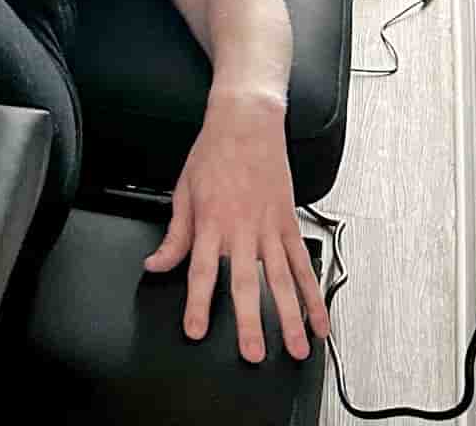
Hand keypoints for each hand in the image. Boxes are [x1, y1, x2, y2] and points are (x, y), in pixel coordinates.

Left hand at [143, 90, 328, 364]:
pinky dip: (314, 294)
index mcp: (211, 221)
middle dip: (250, 321)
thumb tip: (156, 264)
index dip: (198, 303)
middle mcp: (242, 228)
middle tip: (252, 354)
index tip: (196, 331)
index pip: (202, 270)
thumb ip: (175, 235)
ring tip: (294, 349)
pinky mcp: (289, 223)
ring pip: (282, 280)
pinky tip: (319, 321)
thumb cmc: (213, 153)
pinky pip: (303, 264)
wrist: (246, 121)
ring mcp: (270, 227)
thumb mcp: (184, 190)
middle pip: (247, 282)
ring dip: (290, 317)